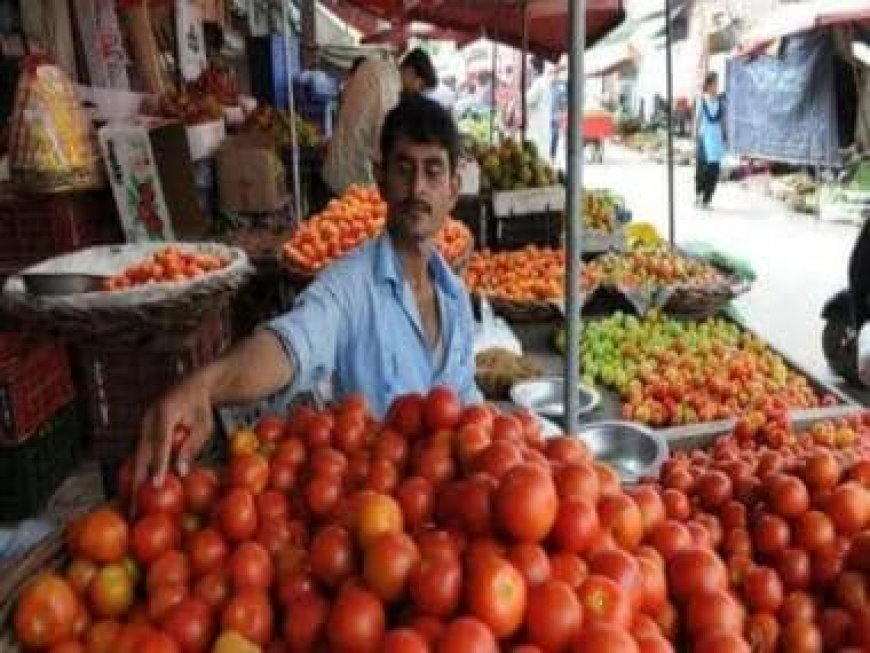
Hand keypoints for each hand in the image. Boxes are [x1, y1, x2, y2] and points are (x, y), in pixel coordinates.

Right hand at [133, 373, 213, 493]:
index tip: (157, 484)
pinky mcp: (143, 432)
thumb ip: (192, 447)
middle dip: (136, 479)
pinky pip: (140, 454)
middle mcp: (148, 419)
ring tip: (130, 505)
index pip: (160, 443)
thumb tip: (181, 473)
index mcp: (165, 412)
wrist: (190, 386)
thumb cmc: (201, 407)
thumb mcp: (204, 425)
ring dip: (133, 479)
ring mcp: (142, 425)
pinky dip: (137, 471)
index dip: (158, 464)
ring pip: (136, 455)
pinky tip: (136, 491)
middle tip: (134, 504)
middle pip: (140, 452)